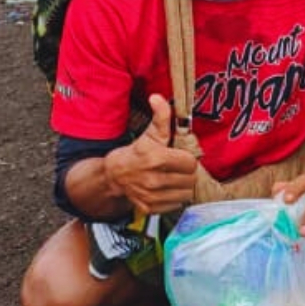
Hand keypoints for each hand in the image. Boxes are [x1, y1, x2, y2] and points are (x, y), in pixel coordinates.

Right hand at [103, 93, 198, 214]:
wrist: (113, 175)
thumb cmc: (136, 152)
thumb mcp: (150, 133)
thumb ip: (160, 116)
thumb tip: (157, 97)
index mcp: (155, 158)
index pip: (191, 163)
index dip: (188, 159)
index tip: (181, 157)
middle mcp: (153, 179)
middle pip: (190, 179)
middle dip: (187, 173)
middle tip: (178, 168)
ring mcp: (151, 196)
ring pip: (186, 194)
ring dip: (183, 187)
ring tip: (173, 178)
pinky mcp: (149, 208)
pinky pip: (176, 205)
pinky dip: (174, 198)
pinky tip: (167, 189)